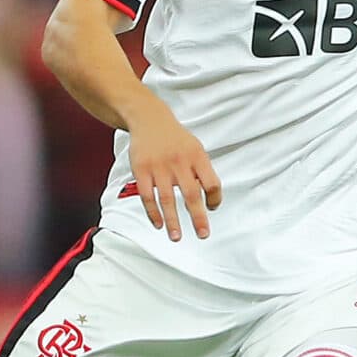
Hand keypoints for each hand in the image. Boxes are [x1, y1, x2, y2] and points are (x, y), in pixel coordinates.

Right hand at [126, 104, 221, 240]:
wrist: (149, 119)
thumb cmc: (175, 138)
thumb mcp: (195, 148)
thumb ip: (202, 172)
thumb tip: (210, 200)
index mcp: (197, 156)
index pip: (212, 183)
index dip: (215, 199)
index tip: (212, 209)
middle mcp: (179, 162)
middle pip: (191, 194)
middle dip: (198, 218)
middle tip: (203, 234)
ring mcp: (159, 166)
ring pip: (167, 199)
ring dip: (172, 221)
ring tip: (176, 237)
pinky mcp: (141, 170)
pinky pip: (147, 196)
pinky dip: (153, 212)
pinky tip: (158, 224)